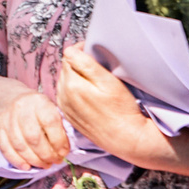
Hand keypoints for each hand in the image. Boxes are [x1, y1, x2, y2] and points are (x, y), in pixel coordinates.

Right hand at [0, 87, 71, 171]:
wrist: (6, 98)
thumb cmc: (35, 107)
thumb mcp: (49, 107)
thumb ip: (58, 124)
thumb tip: (65, 148)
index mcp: (39, 101)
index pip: (50, 122)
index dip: (59, 141)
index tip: (64, 152)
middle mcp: (21, 108)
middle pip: (34, 137)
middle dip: (47, 154)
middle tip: (55, 161)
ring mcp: (7, 119)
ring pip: (20, 145)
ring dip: (34, 160)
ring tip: (44, 165)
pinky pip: (6, 148)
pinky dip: (17, 161)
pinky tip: (27, 167)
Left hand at [55, 43, 157, 162]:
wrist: (126, 138)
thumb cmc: (121, 109)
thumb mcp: (108, 81)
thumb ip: (85, 63)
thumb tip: (70, 50)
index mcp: (71, 84)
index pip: (69, 55)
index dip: (82, 51)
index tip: (96, 55)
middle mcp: (62, 95)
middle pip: (66, 68)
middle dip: (79, 64)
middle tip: (98, 69)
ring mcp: (64, 106)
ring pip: (65, 81)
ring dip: (76, 77)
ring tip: (95, 82)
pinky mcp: (68, 115)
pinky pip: (66, 95)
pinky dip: (74, 90)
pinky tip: (90, 94)